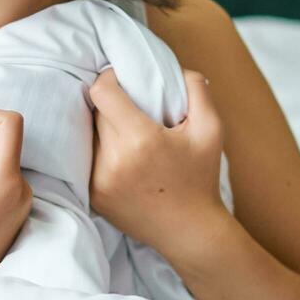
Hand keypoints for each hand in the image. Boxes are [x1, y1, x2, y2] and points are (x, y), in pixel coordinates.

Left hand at [88, 67, 226, 259]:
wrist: (190, 231)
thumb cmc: (201, 179)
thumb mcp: (211, 130)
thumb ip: (197, 90)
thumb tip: (178, 68)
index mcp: (140, 139)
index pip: (101, 92)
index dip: (109, 79)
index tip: (123, 80)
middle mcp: (113, 159)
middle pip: (95, 112)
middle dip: (111, 104)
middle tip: (130, 107)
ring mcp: (98, 181)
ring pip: (89, 136)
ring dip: (104, 128)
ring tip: (127, 133)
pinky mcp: (93, 197)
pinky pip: (87, 160)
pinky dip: (101, 153)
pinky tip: (122, 157)